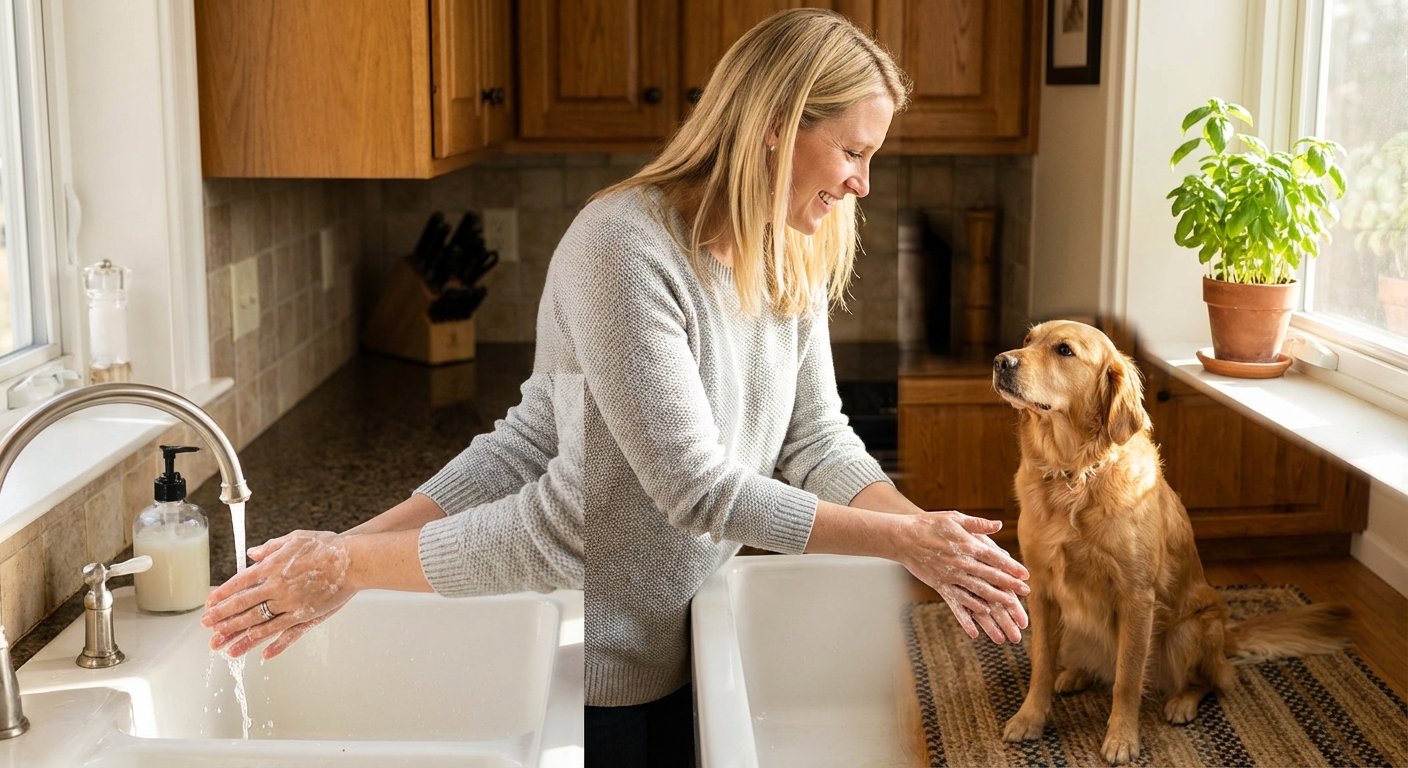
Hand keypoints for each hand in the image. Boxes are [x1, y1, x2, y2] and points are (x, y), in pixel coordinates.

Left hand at [201, 530, 357, 658]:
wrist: (353, 559)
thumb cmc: (327, 546)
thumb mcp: (294, 539)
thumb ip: (271, 547)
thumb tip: (252, 553)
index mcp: (272, 566)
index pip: (239, 582)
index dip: (222, 594)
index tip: (209, 603)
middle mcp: (276, 586)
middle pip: (242, 604)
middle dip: (222, 616)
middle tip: (206, 624)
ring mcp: (290, 602)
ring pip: (257, 621)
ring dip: (237, 632)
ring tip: (221, 643)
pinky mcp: (306, 614)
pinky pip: (283, 631)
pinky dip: (271, 642)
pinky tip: (261, 653)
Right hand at [898, 510, 1029, 642]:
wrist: (902, 537)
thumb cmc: (929, 524)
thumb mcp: (954, 518)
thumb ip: (977, 524)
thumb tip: (999, 525)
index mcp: (967, 545)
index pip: (994, 558)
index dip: (1011, 567)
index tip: (1025, 575)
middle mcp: (961, 563)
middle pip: (990, 577)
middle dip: (1009, 586)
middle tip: (1026, 592)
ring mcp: (950, 576)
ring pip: (977, 592)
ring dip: (995, 602)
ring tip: (1010, 608)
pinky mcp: (939, 585)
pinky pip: (957, 602)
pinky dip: (968, 612)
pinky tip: (980, 618)